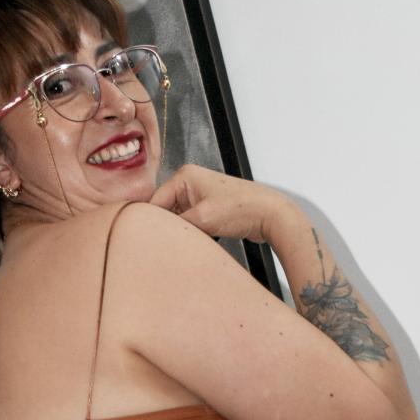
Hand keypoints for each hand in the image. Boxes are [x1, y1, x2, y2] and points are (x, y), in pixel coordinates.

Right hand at [150, 164, 293, 245]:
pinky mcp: (209, 208)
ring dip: (182, 231)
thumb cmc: (242, 209)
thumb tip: (156, 233)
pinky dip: (192, 232)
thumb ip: (175, 224)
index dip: (151, 222)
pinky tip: (198, 240)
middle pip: (165, 209)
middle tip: (169, 243)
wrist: (271, 215)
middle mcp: (190, 182)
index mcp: (185, 176)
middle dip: (168, 227)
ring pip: (178, 218)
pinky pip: (191, 222)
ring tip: (187, 241)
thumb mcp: (202, 219)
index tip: (148, 240)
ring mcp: (200, 195)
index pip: (155, 201)